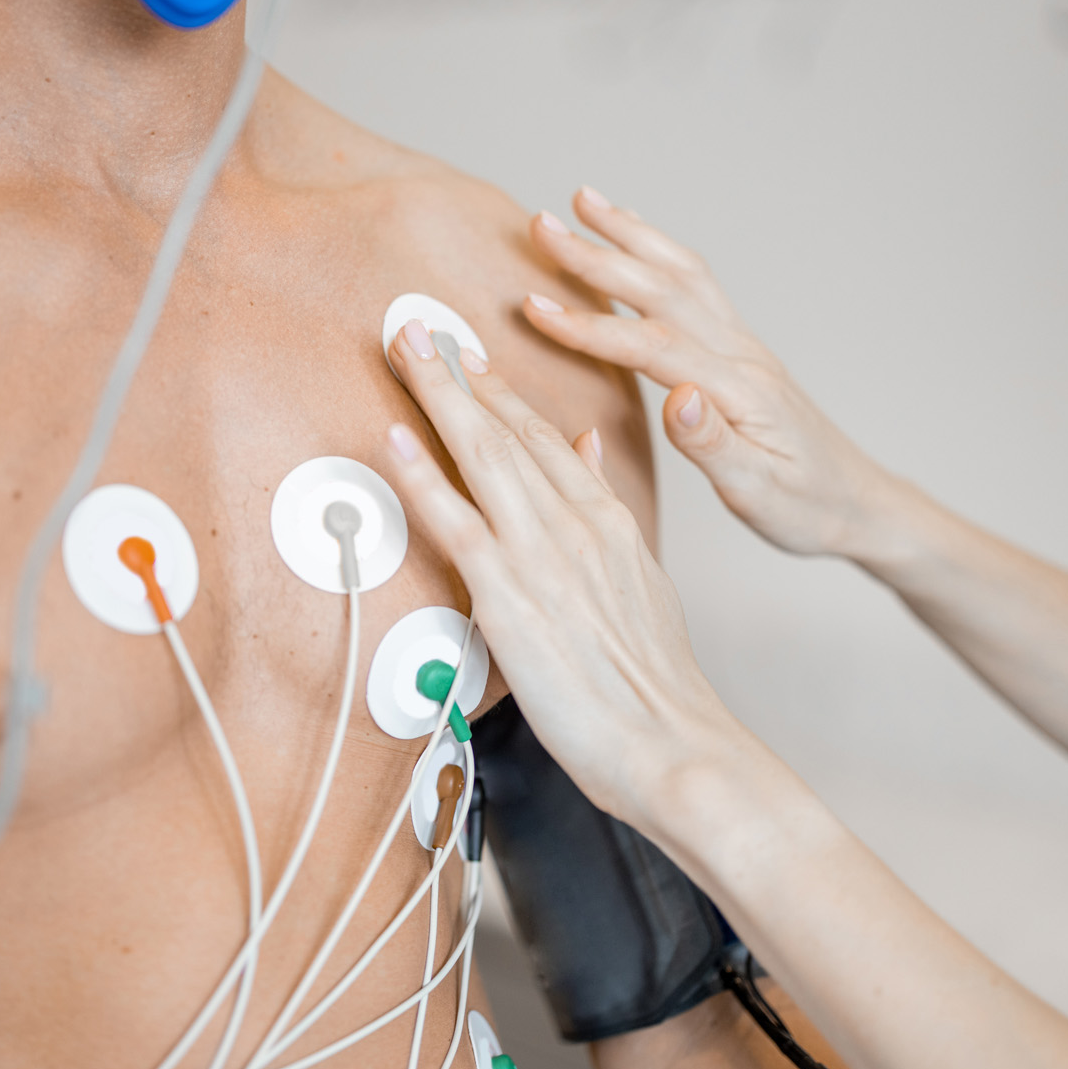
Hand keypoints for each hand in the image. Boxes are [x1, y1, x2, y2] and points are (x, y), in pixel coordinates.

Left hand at [381, 320, 752, 830]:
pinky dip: (421, 474)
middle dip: (459, 374)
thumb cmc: (653, 681)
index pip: (545, 439)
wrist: (672, 740)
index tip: (470, 358)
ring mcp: (539, 554)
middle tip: (420, 328)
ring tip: (404, 350)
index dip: (501, 392)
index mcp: (606, 521)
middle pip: (507, 430)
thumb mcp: (641, 580)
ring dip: (437, 397)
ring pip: (480, 455)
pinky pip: (454, 520)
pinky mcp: (508, 593)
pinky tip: (395, 435)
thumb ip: (607, 513)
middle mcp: (573, 524)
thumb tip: (590, 455)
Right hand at [521, 187, 898, 560]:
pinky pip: (694, 284)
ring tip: (582, 199)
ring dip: (628, 234)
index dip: (589, 326)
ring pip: (680, 273)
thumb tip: (674, 398)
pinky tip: (633, 238)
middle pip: (662, 290)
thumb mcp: (758, 493)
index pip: (652, 347)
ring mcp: (742, 345)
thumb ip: (712, 445)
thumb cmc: (806, 506)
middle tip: (540, 226)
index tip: (534, 307)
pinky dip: (657, 251)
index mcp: (738, 391)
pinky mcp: (739, 349)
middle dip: (596, 255)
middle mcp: (741, 354)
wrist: (858, 502)